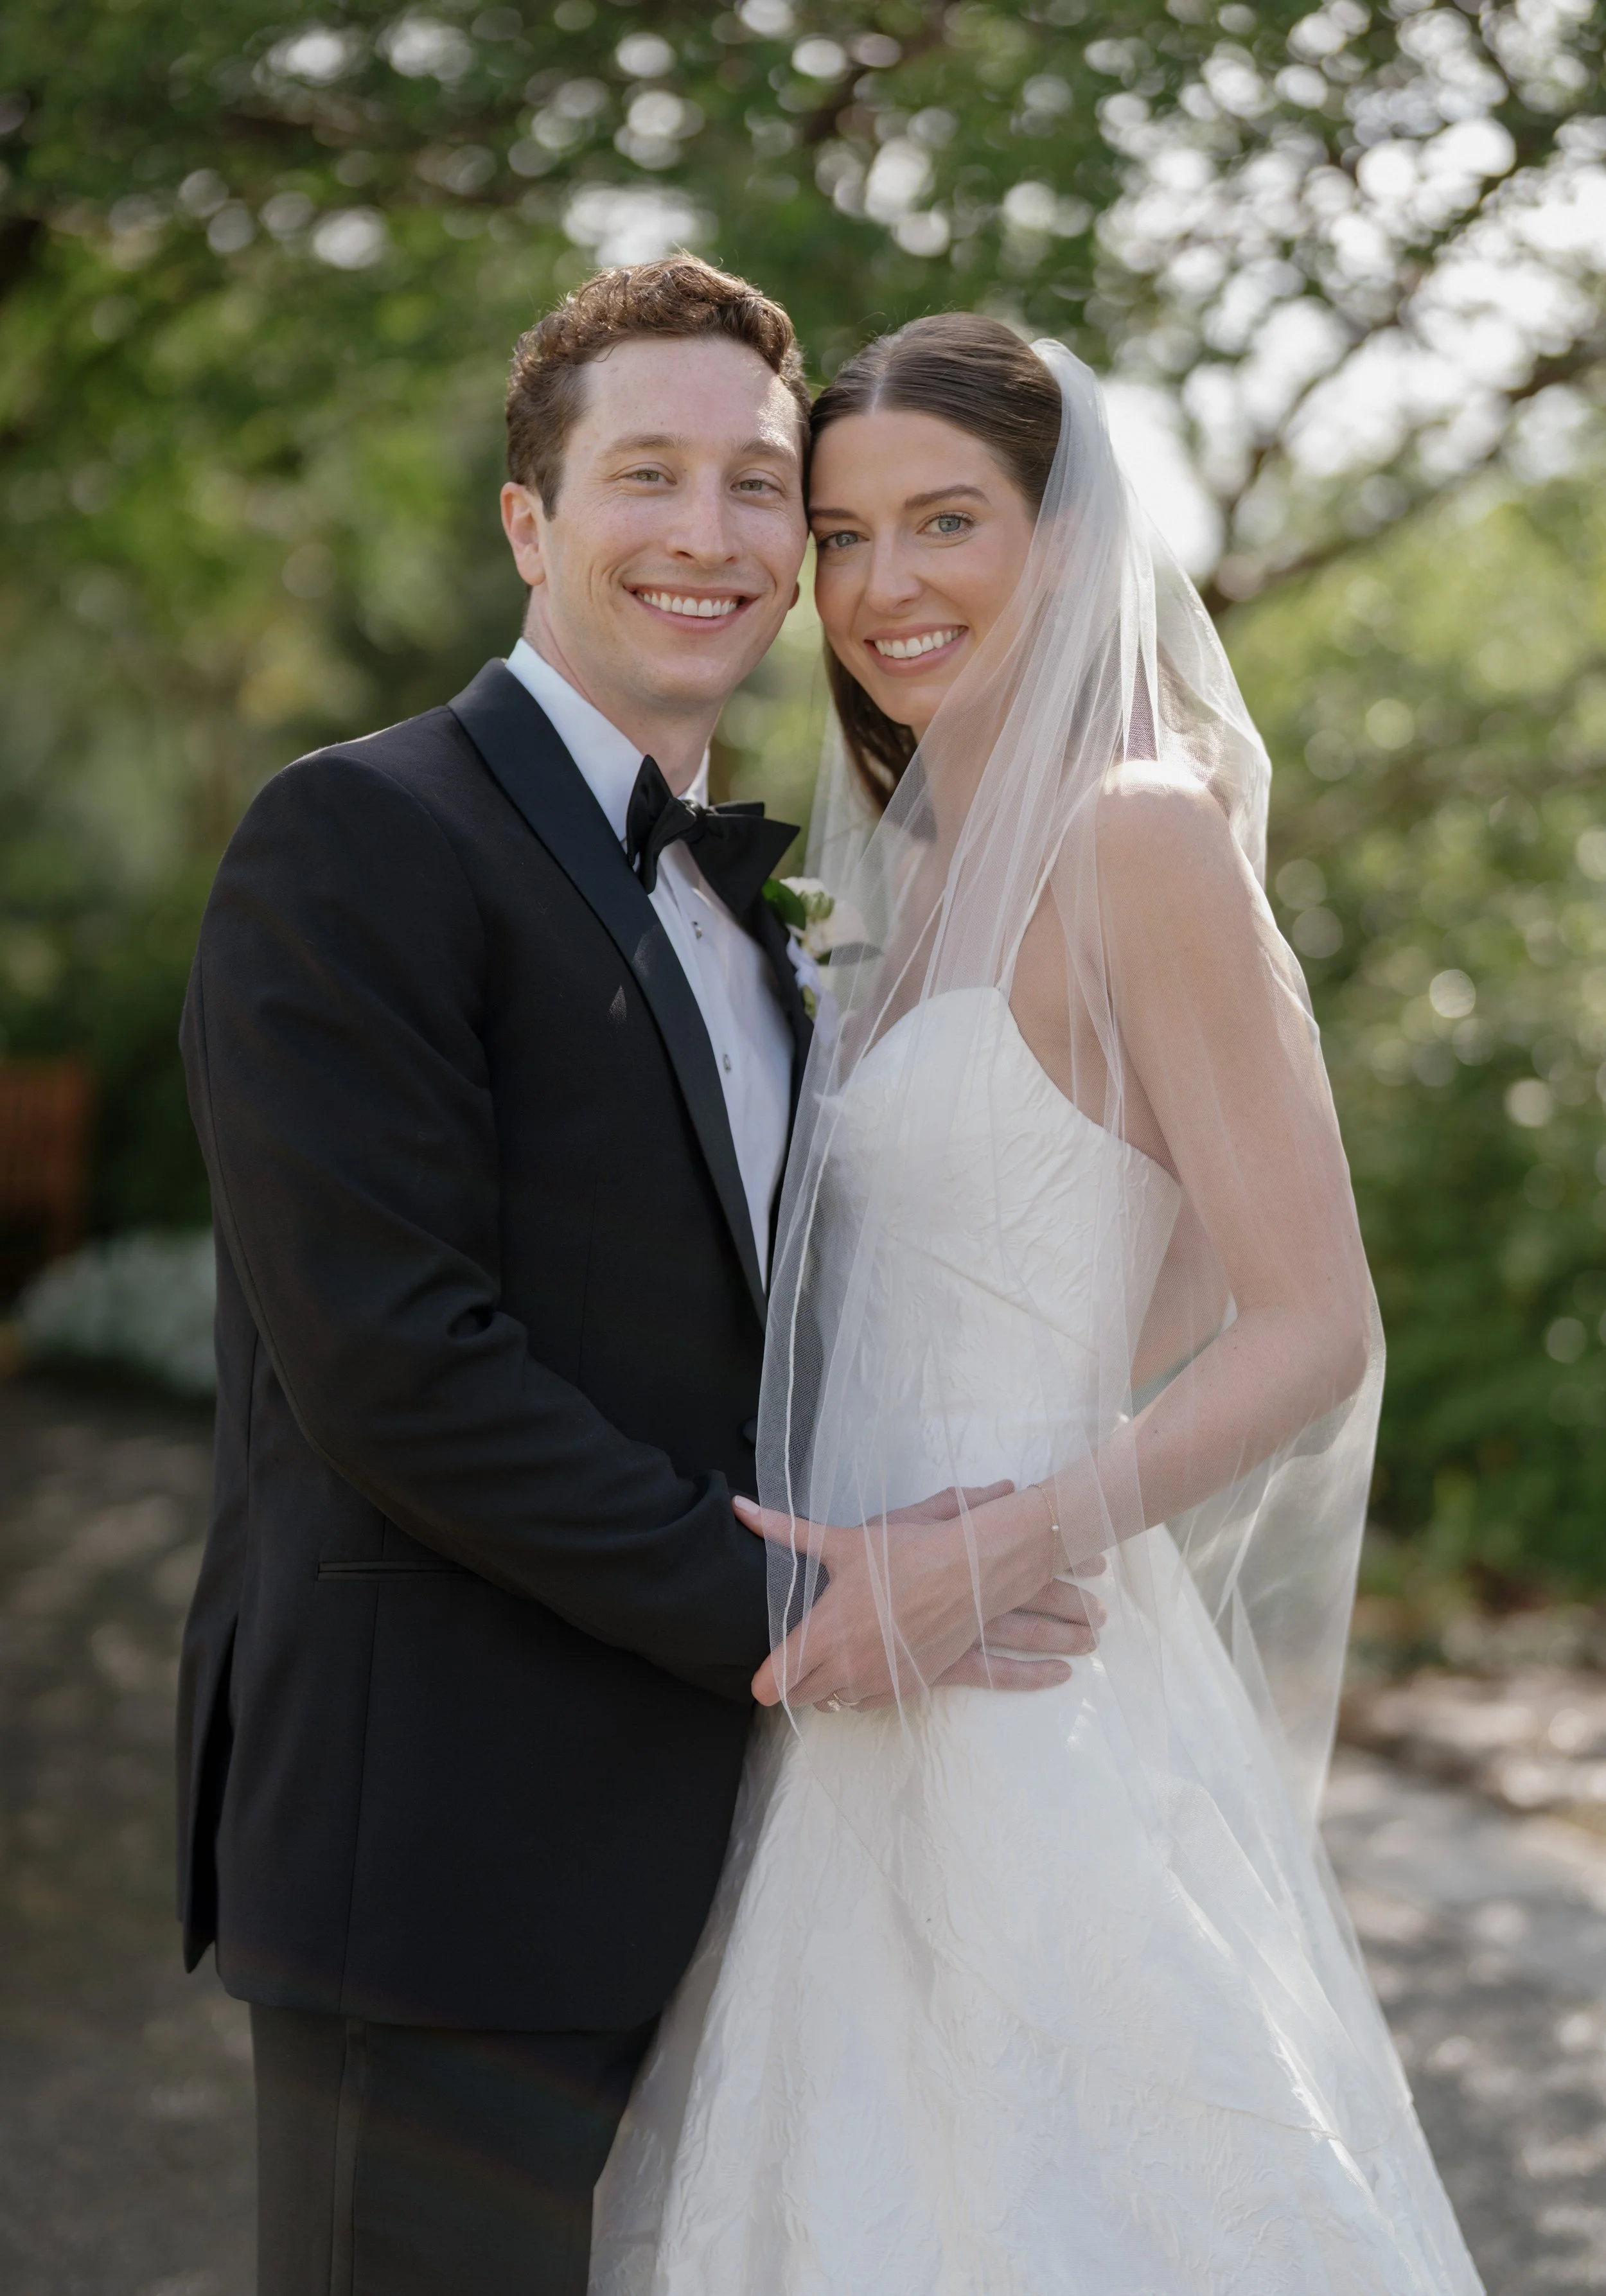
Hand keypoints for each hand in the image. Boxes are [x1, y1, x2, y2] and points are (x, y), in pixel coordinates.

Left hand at [733, 1481, 1073, 1709]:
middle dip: (792, 1678)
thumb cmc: (904, 1553)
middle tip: (800, 1650)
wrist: (968, 1572)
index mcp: (825, 1633)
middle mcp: (848, 1666)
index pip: (772, 1684)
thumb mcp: (842, 1541)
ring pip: (832, 1702)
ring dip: (826, 1684)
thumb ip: (785, 1530)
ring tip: (834, 1650)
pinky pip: (865, 1704)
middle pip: (796, 1698)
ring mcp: (879, 1681)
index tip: (769, 1661)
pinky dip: (857, 1688)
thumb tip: (739, 1509)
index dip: (763, 1677)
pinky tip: (864, 1658)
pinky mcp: (906, 1688)